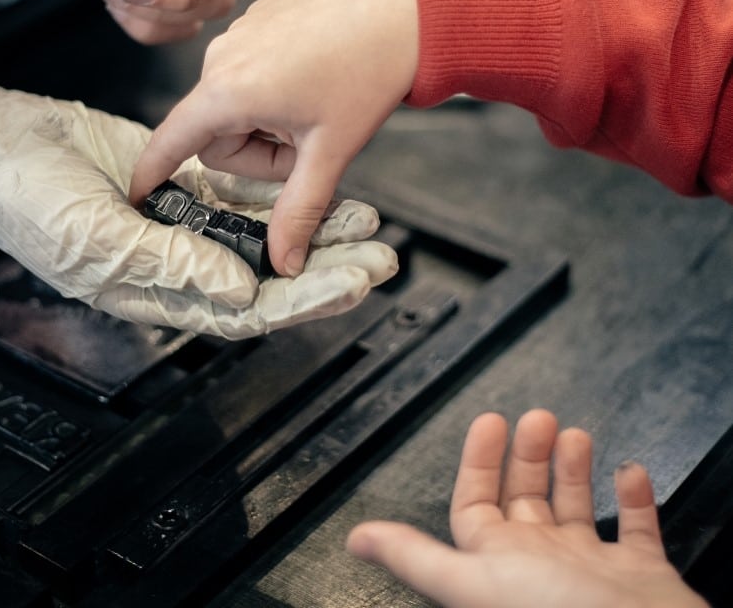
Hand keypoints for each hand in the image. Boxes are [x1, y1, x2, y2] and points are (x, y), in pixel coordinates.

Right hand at [0, 73, 396, 338]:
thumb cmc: (29, 202)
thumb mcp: (99, 240)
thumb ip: (172, 266)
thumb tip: (242, 291)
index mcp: (162, 288)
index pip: (249, 307)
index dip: (303, 300)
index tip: (353, 288)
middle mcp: (182, 260)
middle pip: (271, 273)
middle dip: (326, 269)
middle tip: (381, 261)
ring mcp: (186, 220)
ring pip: (266, 231)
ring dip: (314, 227)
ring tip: (369, 224)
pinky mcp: (185, 182)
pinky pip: (244, 191)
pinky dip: (282, 190)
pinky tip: (323, 187)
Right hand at [130, 0, 418, 275]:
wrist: (408, 7)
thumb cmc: (370, 70)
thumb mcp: (329, 151)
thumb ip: (299, 210)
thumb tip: (283, 261)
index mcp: (229, 89)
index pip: (172, 140)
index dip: (153, 171)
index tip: (140, 193)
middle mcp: (223, 56)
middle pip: (216, 133)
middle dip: (255, 152)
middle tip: (304, 145)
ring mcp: (240, 32)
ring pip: (236, 102)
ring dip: (267, 120)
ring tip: (314, 107)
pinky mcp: (260, 18)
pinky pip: (251, 69)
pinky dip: (275, 88)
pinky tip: (316, 78)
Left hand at [346, 409, 708, 607]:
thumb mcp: (473, 580)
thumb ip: (416, 557)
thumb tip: (355, 540)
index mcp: (499, 562)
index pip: (476, 502)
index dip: (478, 460)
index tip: (490, 420)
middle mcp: (542, 565)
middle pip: (525, 498)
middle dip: (527, 454)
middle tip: (538, 417)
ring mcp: (592, 571)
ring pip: (575, 508)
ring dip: (571, 469)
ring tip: (574, 434)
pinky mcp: (641, 575)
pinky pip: (636, 528)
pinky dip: (634, 498)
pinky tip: (629, 471)